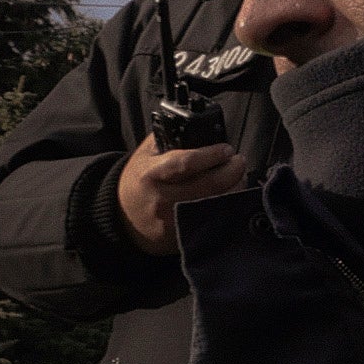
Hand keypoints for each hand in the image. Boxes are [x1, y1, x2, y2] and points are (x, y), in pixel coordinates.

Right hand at [115, 140, 248, 255]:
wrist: (125, 219)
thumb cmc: (139, 182)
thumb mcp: (145, 156)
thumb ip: (168, 139)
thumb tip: (198, 127)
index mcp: (152, 175)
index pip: (186, 163)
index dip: (211, 155)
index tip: (226, 149)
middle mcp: (163, 199)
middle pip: (209, 185)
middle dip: (232, 170)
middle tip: (239, 161)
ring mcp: (175, 221)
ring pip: (217, 203)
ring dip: (235, 188)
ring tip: (238, 176)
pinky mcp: (184, 236)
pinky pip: (215, 220)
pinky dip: (228, 206)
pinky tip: (231, 195)